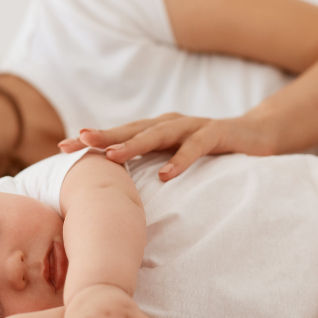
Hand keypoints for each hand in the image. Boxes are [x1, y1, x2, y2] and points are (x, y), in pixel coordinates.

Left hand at [58, 112, 277, 180]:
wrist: (256, 135)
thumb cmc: (208, 150)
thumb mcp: (173, 158)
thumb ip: (148, 167)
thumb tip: (114, 193)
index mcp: (155, 130)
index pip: (118, 134)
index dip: (91, 140)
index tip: (61, 149)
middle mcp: (168, 124)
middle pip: (130, 129)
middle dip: (102, 136)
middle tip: (77, 143)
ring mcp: (192, 126)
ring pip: (158, 134)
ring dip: (134, 144)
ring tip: (110, 156)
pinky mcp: (217, 133)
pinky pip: (196, 146)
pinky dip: (181, 159)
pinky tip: (166, 174)